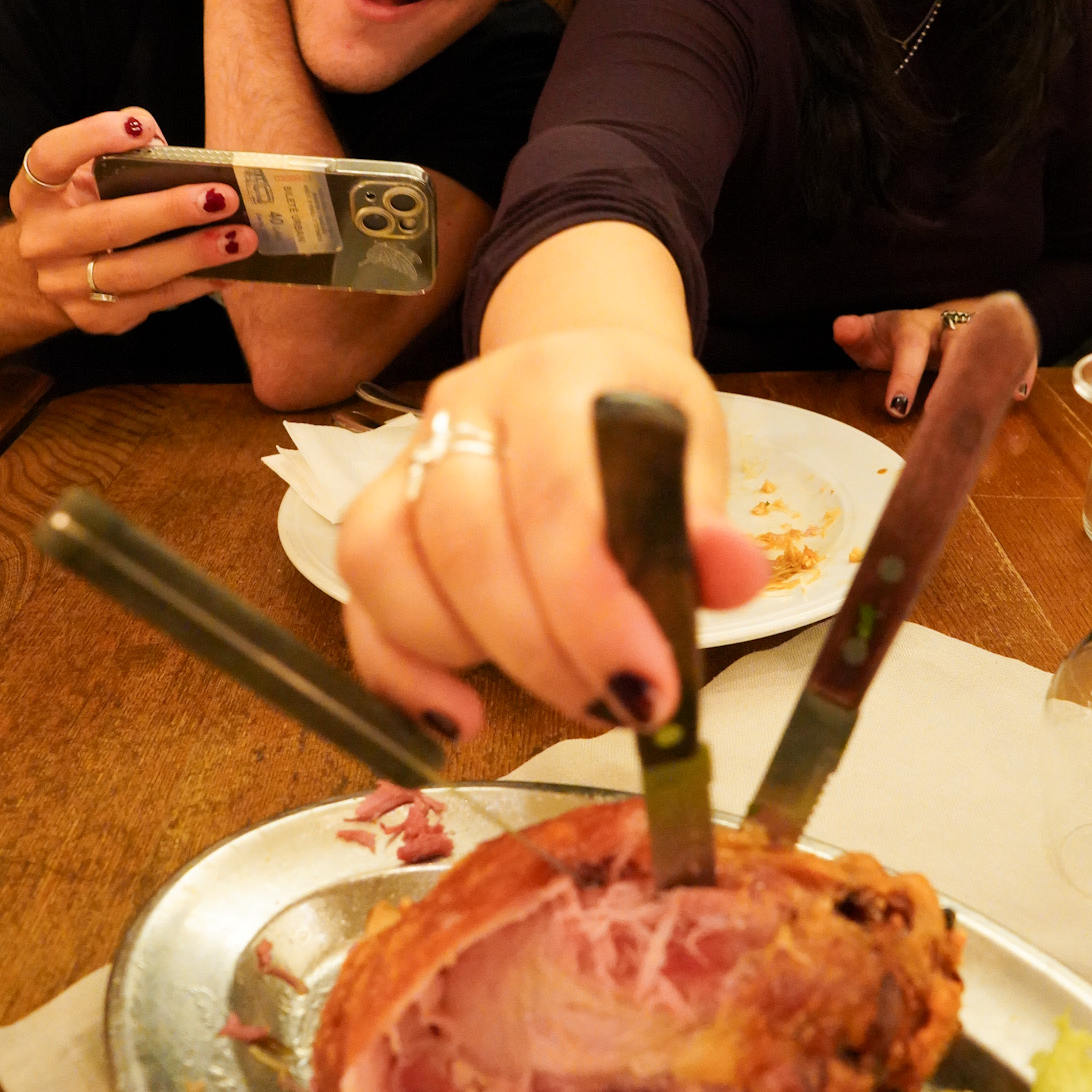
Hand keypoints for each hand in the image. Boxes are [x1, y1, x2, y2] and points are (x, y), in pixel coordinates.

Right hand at [11, 109, 257, 333]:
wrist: (49, 275)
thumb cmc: (84, 210)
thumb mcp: (87, 176)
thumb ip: (122, 154)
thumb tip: (166, 150)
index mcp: (36, 191)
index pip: (51, 157)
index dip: (92, 138)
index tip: (139, 129)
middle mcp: (42, 239)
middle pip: (108, 225)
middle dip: (170, 210)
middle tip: (222, 198)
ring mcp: (64, 285)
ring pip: (134, 272)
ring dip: (193, 254)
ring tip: (239, 239)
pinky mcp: (92, 317)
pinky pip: (152, 302)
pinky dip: (194, 284)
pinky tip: (229, 270)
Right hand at [338, 330, 769, 741]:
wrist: (579, 374)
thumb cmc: (639, 426)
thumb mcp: (694, 451)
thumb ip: (706, 518)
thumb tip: (734, 573)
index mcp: (556, 377)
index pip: (555, 495)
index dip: (592, 604)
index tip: (647, 688)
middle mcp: (465, 406)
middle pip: (463, 535)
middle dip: (538, 648)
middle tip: (615, 708)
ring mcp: (407, 456)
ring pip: (385, 561)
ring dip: (464, 655)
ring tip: (558, 697)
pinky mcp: (376, 512)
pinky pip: (358, 598)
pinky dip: (398, 672)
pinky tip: (460, 717)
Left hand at [832, 299, 1037, 416]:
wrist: (937, 321)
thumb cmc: (900, 338)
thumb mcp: (873, 336)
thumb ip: (855, 334)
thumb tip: (840, 327)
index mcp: (914, 326)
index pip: (910, 347)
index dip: (905, 376)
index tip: (897, 409)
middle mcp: (949, 326)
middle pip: (957, 341)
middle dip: (953, 373)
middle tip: (943, 410)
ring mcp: (977, 333)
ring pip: (988, 345)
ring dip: (992, 372)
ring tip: (999, 399)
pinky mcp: (999, 343)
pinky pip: (1015, 351)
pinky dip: (1020, 370)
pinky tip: (1018, 394)